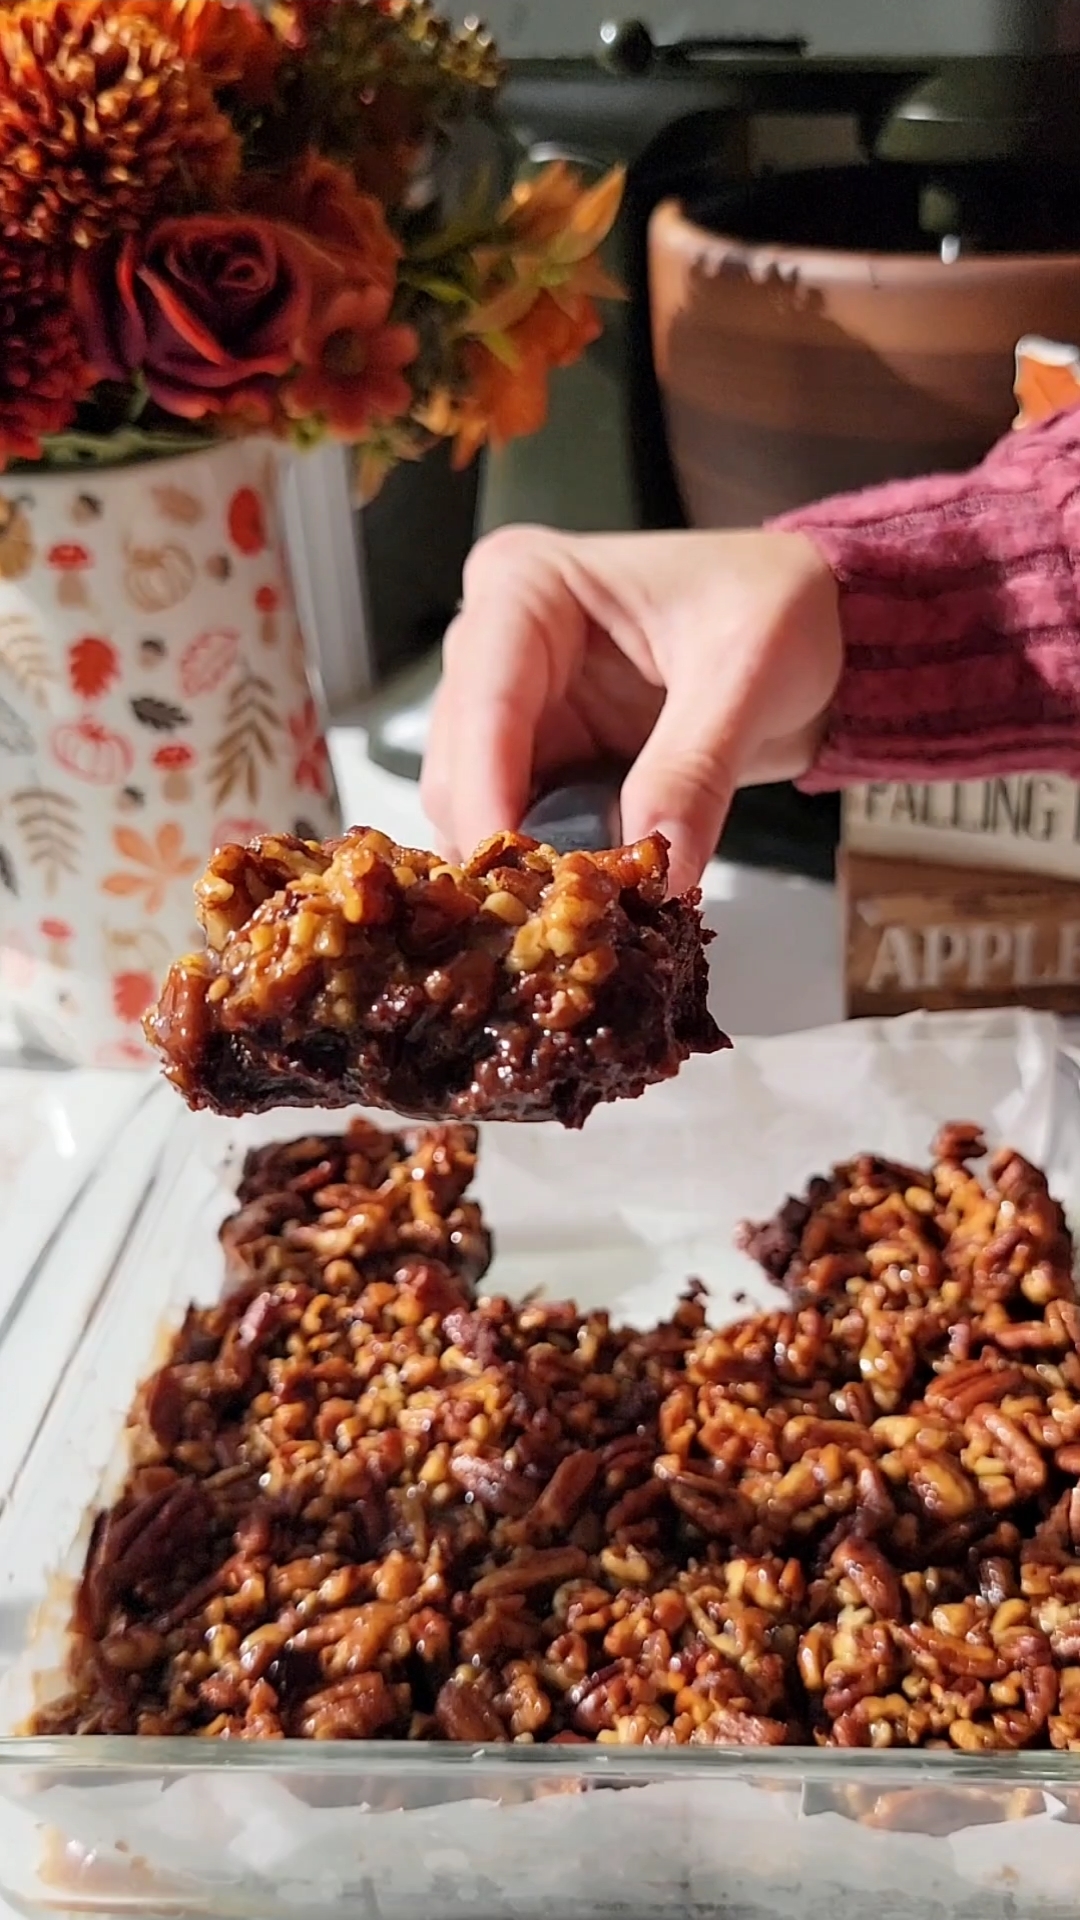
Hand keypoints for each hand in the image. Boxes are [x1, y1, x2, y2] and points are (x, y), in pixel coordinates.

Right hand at [421, 524, 841, 895]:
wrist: (821, 625)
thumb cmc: (778, 608)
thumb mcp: (747, 676)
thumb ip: (693, 770)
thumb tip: (656, 868)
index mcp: (526, 587)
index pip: (484, 702)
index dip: (491, 798)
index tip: (523, 884)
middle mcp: (494, 641)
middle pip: (460, 765)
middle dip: (510, 845)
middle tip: (571, 917)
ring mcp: (509, 704)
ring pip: (475, 808)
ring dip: (526, 867)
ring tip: (590, 914)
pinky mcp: (538, 758)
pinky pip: (519, 829)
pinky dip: (550, 869)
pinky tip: (593, 900)